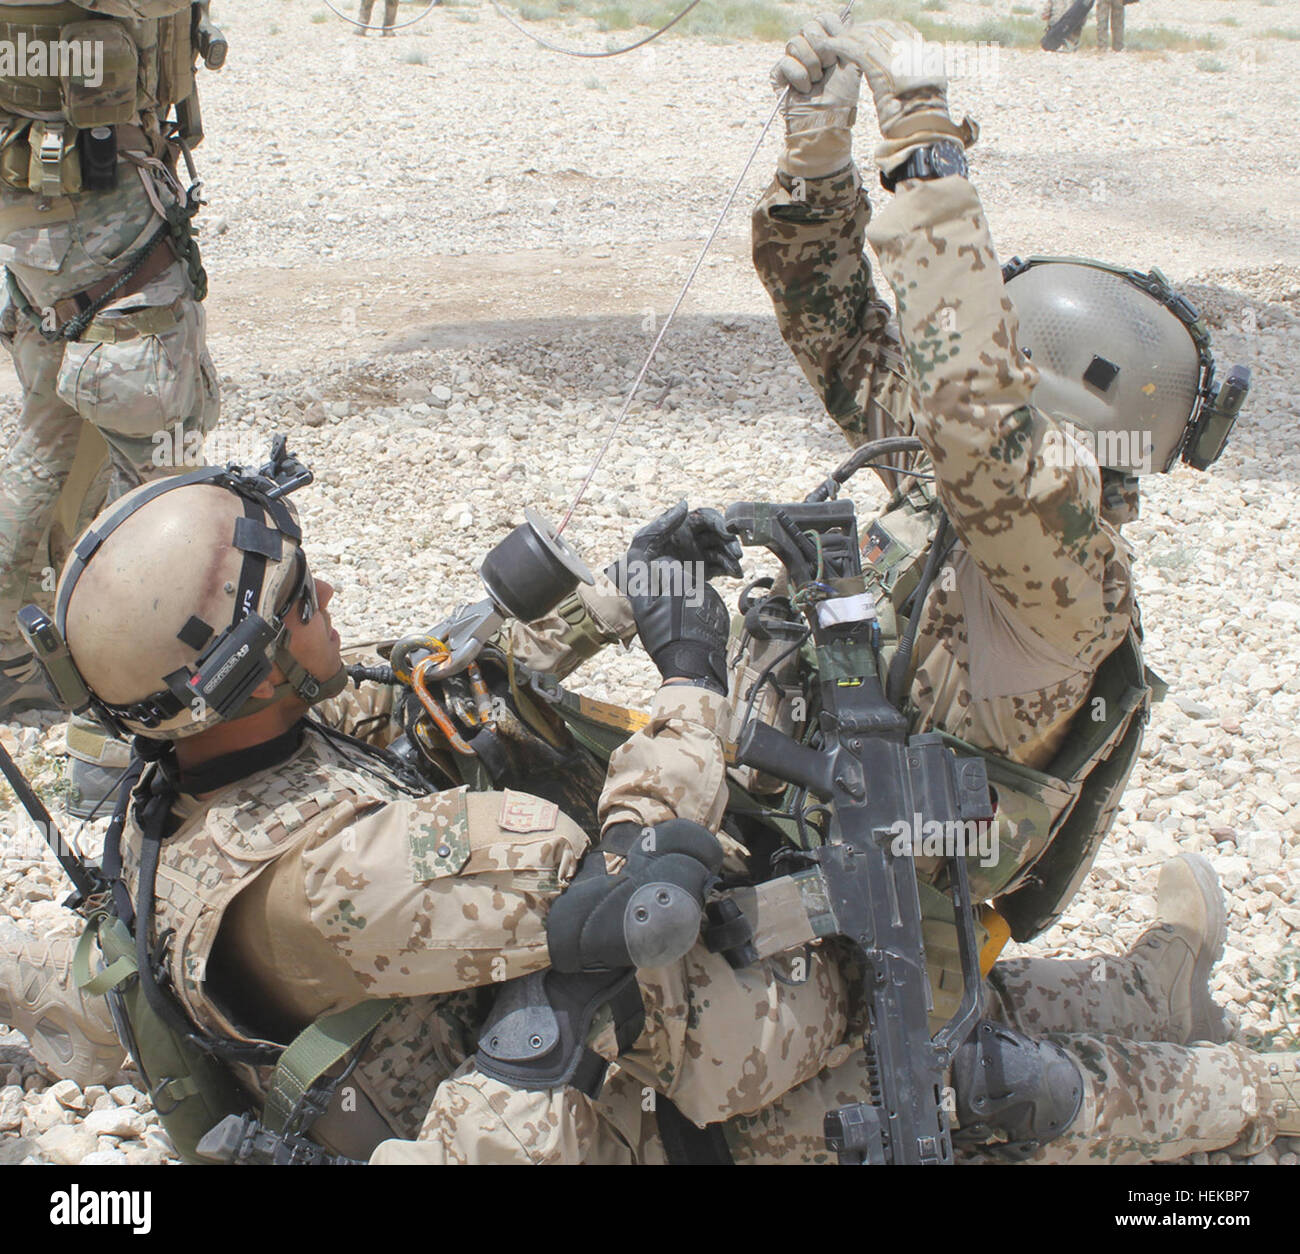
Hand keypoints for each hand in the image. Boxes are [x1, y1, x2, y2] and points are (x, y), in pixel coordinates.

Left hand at [623, 500, 742, 580]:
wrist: (639, 590)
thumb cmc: (638, 561)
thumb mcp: (645, 540)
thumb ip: (664, 522)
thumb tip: (685, 503)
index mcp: (683, 526)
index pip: (707, 519)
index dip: (719, 523)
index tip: (726, 533)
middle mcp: (694, 539)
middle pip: (718, 535)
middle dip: (730, 542)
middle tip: (737, 553)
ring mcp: (699, 556)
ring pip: (722, 551)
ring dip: (732, 557)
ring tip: (738, 567)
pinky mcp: (704, 572)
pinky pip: (721, 567)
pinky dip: (730, 569)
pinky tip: (736, 574)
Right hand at [628, 559, 730, 694]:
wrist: (692, 663)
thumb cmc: (664, 637)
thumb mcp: (643, 610)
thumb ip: (640, 583)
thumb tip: (636, 562)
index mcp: (679, 579)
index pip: (664, 563)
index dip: (654, 575)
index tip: (650, 590)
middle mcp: (699, 584)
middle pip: (680, 576)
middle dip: (670, 586)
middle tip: (661, 608)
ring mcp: (713, 597)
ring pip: (693, 589)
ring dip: (684, 597)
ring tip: (676, 620)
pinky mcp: (720, 611)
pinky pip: (705, 603)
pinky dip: (697, 609)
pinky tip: (689, 625)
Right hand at [770, 13, 862, 178]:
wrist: (826, 123)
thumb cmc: (842, 97)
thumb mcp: (852, 63)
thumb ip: (849, 37)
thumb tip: (849, 12)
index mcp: (825, 40)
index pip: (824, 17)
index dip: (833, 32)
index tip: (840, 53)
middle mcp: (807, 47)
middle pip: (809, 26)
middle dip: (822, 49)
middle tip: (828, 68)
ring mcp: (791, 60)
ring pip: (795, 42)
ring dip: (812, 66)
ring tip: (816, 82)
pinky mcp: (778, 74)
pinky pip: (786, 62)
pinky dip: (799, 78)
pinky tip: (805, 89)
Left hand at [823, 19, 977, 170]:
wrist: (923, 138)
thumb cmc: (922, 127)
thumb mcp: (926, 97)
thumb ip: (917, 80)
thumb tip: (905, 78)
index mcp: (930, 57)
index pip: (905, 31)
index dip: (883, 28)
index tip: (869, 32)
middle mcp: (917, 53)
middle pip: (886, 29)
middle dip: (864, 30)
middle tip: (848, 35)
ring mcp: (902, 61)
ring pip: (870, 37)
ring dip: (850, 37)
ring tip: (836, 42)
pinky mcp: (884, 72)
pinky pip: (859, 51)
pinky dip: (842, 46)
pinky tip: (832, 47)